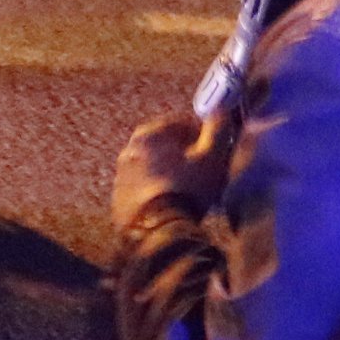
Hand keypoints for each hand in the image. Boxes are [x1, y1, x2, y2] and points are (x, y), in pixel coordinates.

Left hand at [113, 108, 233, 227]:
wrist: (157, 231)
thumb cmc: (188, 188)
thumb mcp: (212, 156)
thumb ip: (218, 128)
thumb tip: (221, 109)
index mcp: (149, 133)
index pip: (180, 123)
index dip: (201, 135)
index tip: (214, 149)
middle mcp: (129, 150)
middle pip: (163, 145)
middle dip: (183, 154)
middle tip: (202, 170)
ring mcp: (121, 175)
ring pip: (152, 166)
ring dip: (168, 172)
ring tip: (188, 190)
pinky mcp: (119, 199)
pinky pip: (142, 188)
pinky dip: (156, 190)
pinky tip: (171, 204)